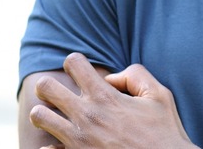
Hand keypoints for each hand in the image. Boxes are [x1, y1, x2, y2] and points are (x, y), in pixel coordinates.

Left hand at [30, 53, 196, 148]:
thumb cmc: (164, 134)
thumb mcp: (159, 96)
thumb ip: (135, 75)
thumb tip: (110, 78)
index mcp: (105, 97)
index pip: (73, 62)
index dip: (75, 62)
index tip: (80, 72)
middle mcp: (86, 116)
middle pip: (45, 86)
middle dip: (49, 86)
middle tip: (59, 93)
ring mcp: (77, 140)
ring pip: (38, 116)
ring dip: (44, 114)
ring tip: (57, 118)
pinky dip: (51, 146)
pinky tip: (63, 145)